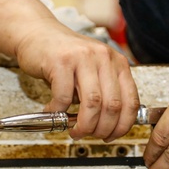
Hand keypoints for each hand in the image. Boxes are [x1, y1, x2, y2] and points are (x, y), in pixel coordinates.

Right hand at [15, 20, 138, 141]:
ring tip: (74, 130)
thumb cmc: (65, 56)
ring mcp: (83, 57)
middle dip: (102, 129)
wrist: (38, 33)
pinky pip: (63, 97)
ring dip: (84, 125)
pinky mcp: (61, 61)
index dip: (123, 125)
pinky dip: (58, 112)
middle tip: (90, 135)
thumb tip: (109, 125)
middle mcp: (104, 57)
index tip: (112, 136)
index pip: (130, 100)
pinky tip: (53, 112)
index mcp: (117, 62)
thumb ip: (104, 92)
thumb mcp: (93, 70)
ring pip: (93, 103)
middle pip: (113, 105)